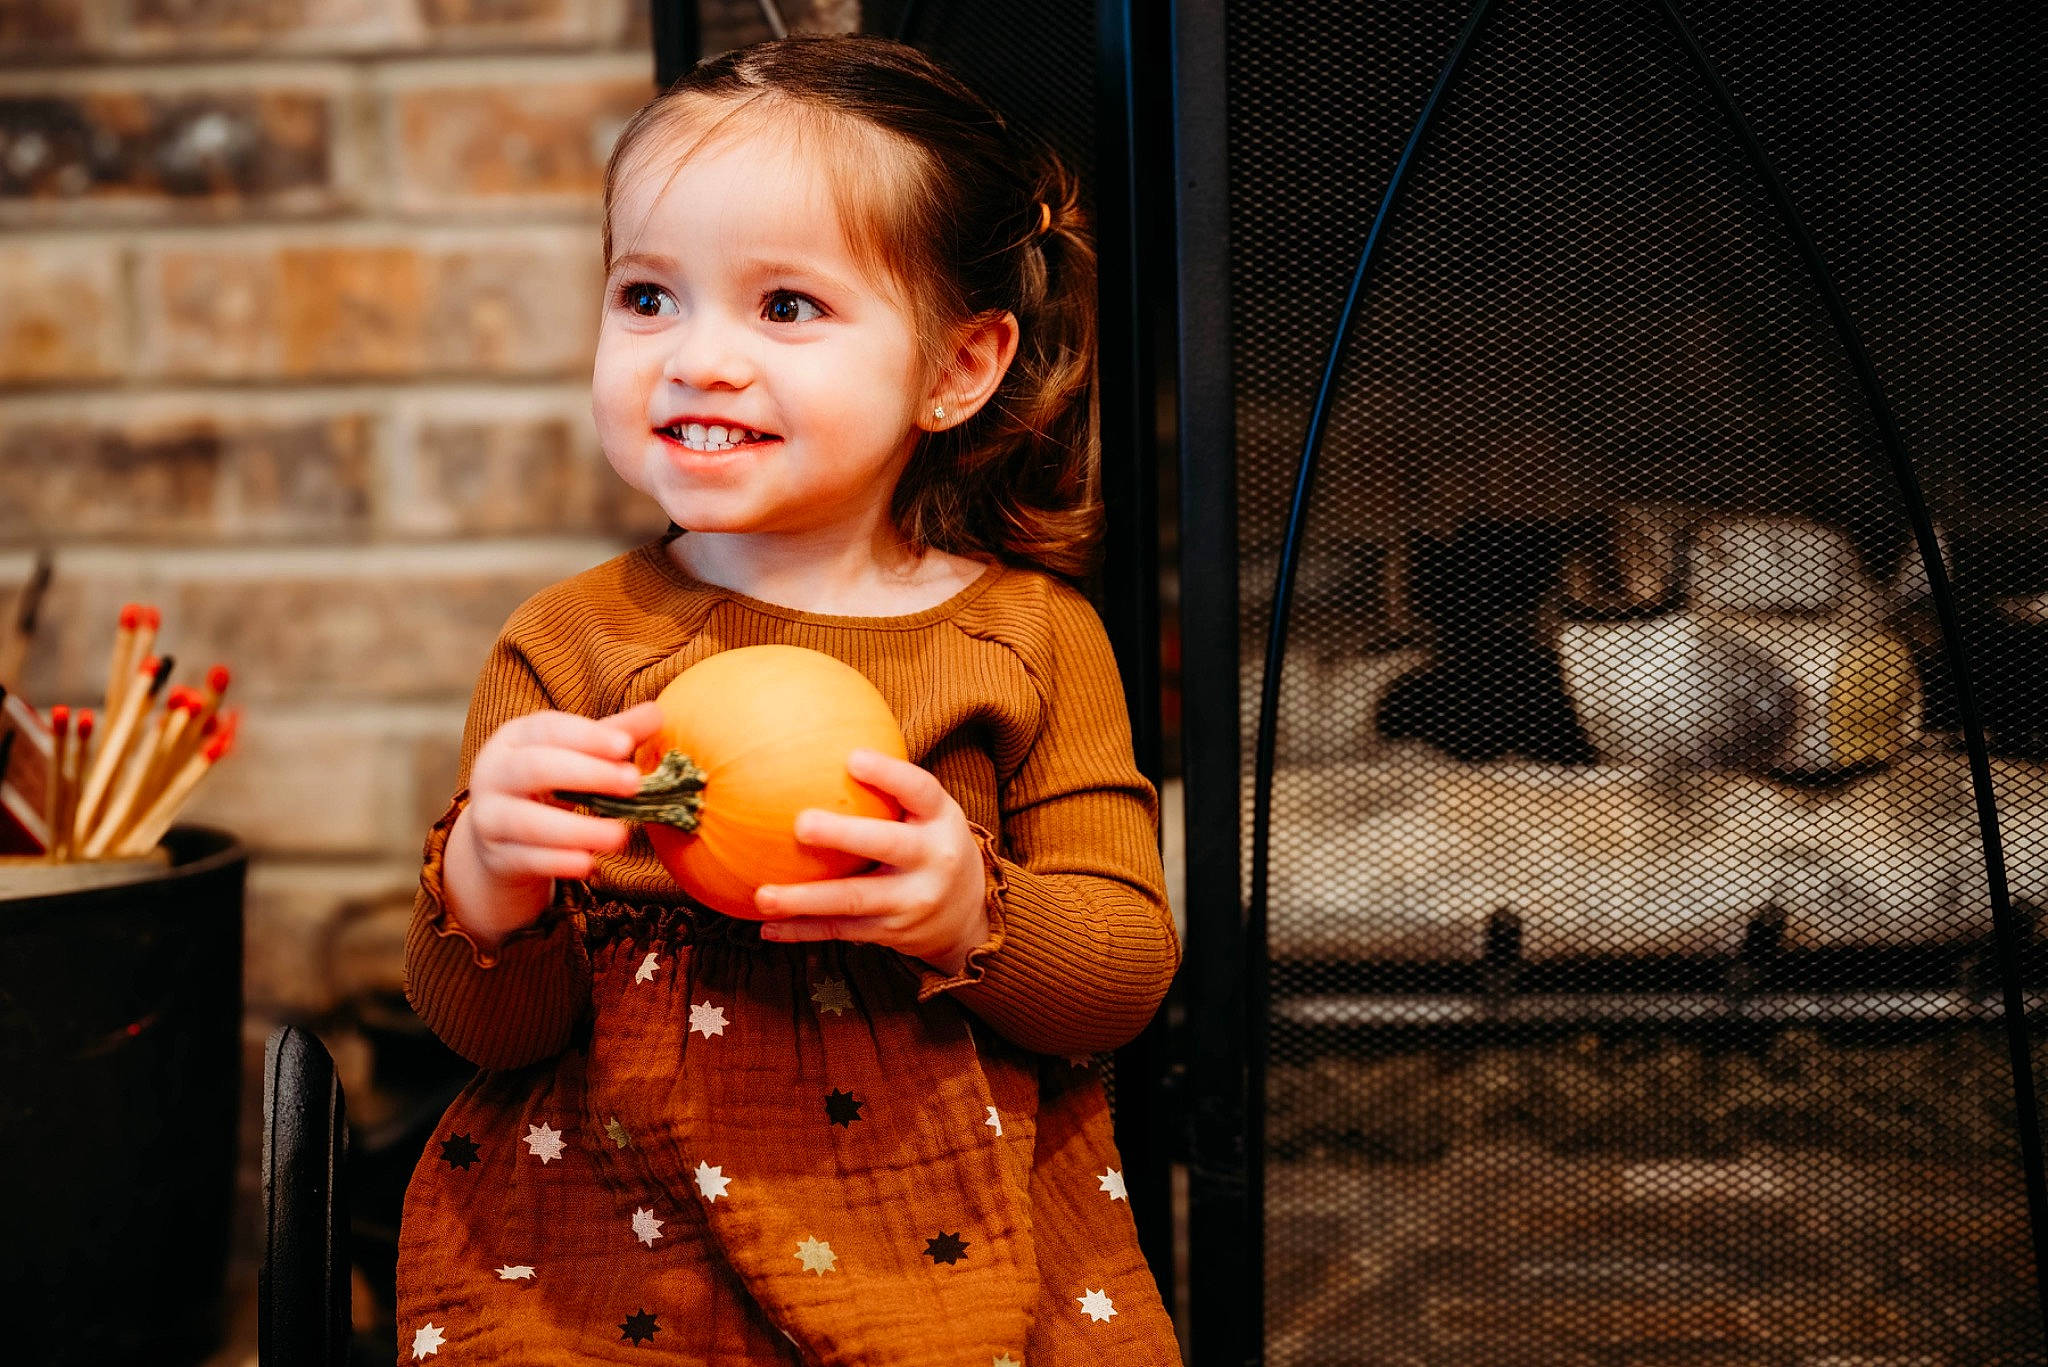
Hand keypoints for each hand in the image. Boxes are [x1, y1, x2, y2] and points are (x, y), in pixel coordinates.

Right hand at [443, 701, 665, 947]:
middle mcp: (494, 773)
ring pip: (527, 821)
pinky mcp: (497, 857)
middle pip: (534, 768)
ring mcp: (489, 817)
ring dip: (577, 829)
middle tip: (634, 783)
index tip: (626, 746)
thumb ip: (613, 734)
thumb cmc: (547, 783)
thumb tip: (656, 712)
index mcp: (514, 738)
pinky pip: (526, 860)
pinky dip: (558, 862)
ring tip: (621, 835)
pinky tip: (589, 864)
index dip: (587, 737)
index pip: (548, 729)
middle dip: (587, 774)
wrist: (498, 836)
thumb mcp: (573, 754)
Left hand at [754, 749, 991, 974]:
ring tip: (763, 895)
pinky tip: (767, 928)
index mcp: (940, 819)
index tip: (852, 758)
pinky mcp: (892, 932)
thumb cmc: (929, 844)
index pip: (920, 790)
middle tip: (801, 824)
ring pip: (855, 899)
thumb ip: (889, 786)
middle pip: (889, 845)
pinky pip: (841, 931)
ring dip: (806, 899)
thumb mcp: (927, 812)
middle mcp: (933, 859)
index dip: (889, 774)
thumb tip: (816, 740)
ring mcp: (913, 901)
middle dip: (845, 835)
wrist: (968, 914)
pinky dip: (803, 930)